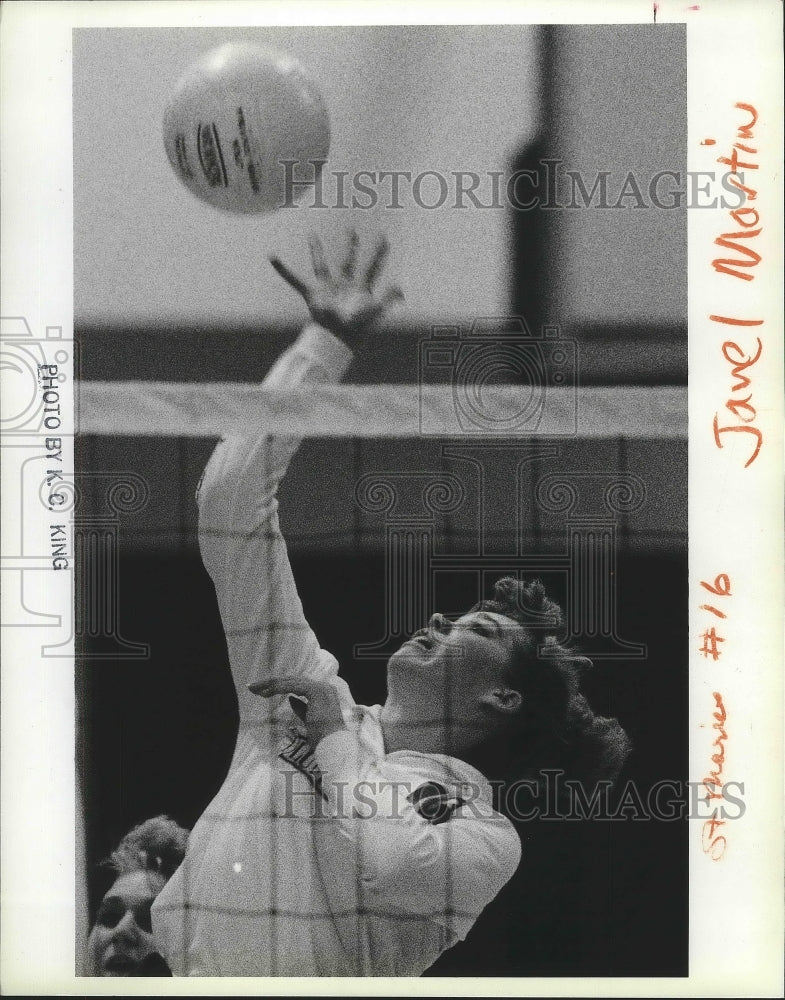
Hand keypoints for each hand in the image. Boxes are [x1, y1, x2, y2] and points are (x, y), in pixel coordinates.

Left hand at [248, 675, 347, 746]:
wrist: (333, 744)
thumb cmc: (324, 738)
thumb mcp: (310, 721)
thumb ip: (302, 708)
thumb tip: (291, 699)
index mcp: (323, 693)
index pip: (297, 685)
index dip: (279, 686)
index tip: (262, 692)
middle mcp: (323, 687)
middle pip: (292, 680)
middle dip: (271, 683)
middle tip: (253, 687)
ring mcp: (320, 688)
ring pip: (290, 681)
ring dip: (270, 684)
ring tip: (255, 689)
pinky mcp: (316, 691)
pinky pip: (293, 686)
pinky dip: (278, 688)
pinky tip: (266, 692)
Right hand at [270, 230, 403, 349]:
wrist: (336, 339)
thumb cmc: (356, 328)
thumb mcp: (375, 312)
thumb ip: (388, 299)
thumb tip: (401, 289)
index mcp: (360, 288)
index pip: (372, 267)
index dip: (379, 254)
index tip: (385, 238)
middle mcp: (343, 284)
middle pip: (348, 259)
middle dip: (351, 245)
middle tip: (352, 229)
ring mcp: (327, 288)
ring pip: (321, 264)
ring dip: (316, 250)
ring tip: (311, 235)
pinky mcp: (312, 294)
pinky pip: (295, 280)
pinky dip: (283, 270)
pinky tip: (272, 258)